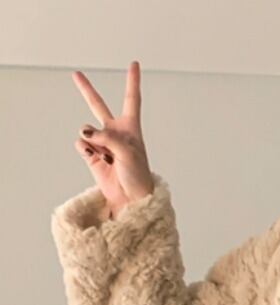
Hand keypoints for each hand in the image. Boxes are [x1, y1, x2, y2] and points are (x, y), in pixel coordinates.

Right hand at [71, 60, 154, 216]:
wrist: (132, 199)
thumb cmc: (138, 175)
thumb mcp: (128, 151)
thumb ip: (107, 136)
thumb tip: (85, 132)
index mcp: (131, 127)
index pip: (131, 98)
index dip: (132, 81)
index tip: (134, 64)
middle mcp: (115, 132)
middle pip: (98, 105)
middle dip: (86, 90)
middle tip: (76, 74)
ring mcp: (102, 143)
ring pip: (87, 129)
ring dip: (95, 141)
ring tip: (108, 156)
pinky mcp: (91, 155)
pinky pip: (82, 144)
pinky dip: (87, 150)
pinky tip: (98, 160)